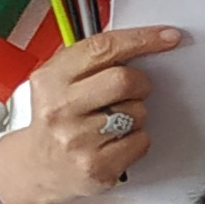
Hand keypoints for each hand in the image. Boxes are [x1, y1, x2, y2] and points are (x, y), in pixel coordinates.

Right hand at [0, 26, 181, 203]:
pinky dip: (136, 139)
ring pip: (138, 113)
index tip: (168, 37)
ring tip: (113, 121)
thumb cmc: (56, 118)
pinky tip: (115, 142)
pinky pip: (141, 141)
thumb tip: (140, 43)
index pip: (103, 48)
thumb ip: (90, 62)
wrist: (37, 167)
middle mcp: (61, 108)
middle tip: (132, 91)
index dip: (142, 39)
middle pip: (126, 80)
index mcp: (50, 80)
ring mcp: (79, 140)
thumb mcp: (57, 82)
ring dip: (136, 114)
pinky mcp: (98, 166)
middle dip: (140, 83)